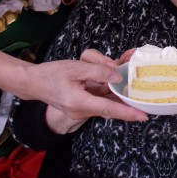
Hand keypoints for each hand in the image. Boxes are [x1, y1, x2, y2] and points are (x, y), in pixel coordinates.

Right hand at [21, 49, 147, 131]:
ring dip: (115, 83)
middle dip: (125, 91)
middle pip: (111, 100)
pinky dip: (108, 84)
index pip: (109, 109)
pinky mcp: (84, 103)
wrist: (33, 82)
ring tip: (124, 61)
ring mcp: (83, 108)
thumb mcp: (75, 68)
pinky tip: (113, 69)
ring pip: (106, 95)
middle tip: (140, 80)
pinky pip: (101, 95)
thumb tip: (118, 77)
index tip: (143, 116)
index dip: (128, 113)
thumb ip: (98, 71)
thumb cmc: (51, 74)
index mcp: (79, 102)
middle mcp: (83, 109)